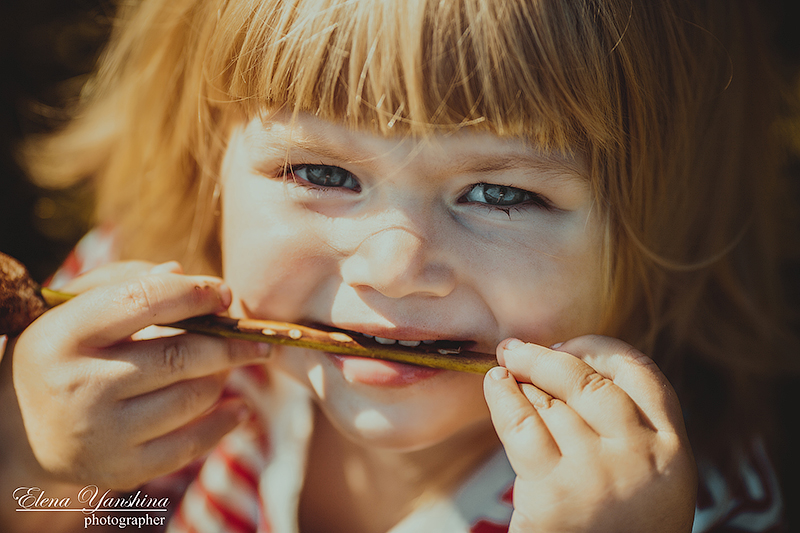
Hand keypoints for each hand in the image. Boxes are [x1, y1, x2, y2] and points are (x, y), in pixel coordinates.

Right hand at [11, 261, 270, 490]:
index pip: (143, 302)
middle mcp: (81, 386)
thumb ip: (121, 281)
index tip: (224, 292)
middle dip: (229, 341)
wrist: (16, 436)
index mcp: (64, 336)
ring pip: (193, 397)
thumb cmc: (57, 355)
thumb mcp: (67, 310)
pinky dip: (225, 422)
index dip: (194, 293)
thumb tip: (180, 272)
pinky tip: (239, 407)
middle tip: (252, 334)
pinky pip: (192, 444)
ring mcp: (102, 433)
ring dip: (223, 375)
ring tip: (229, 364)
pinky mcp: (122, 469)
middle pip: (179, 355)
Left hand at [483, 335, 696, 532]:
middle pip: (587, 381)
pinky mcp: (554, 492)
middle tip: (517, 348)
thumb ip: (628, 432)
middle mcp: (641, 456)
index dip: (601, 350)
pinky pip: (521, 425)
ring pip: (550, 402)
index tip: (571, 346)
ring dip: (522, 381)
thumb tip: (567, 368)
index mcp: (674, 452)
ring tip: (505, 369)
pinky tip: (495, 384)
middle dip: (546, 357)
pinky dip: (502, 397)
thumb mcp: (650, 483)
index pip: (642, 374)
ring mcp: (598, 472)